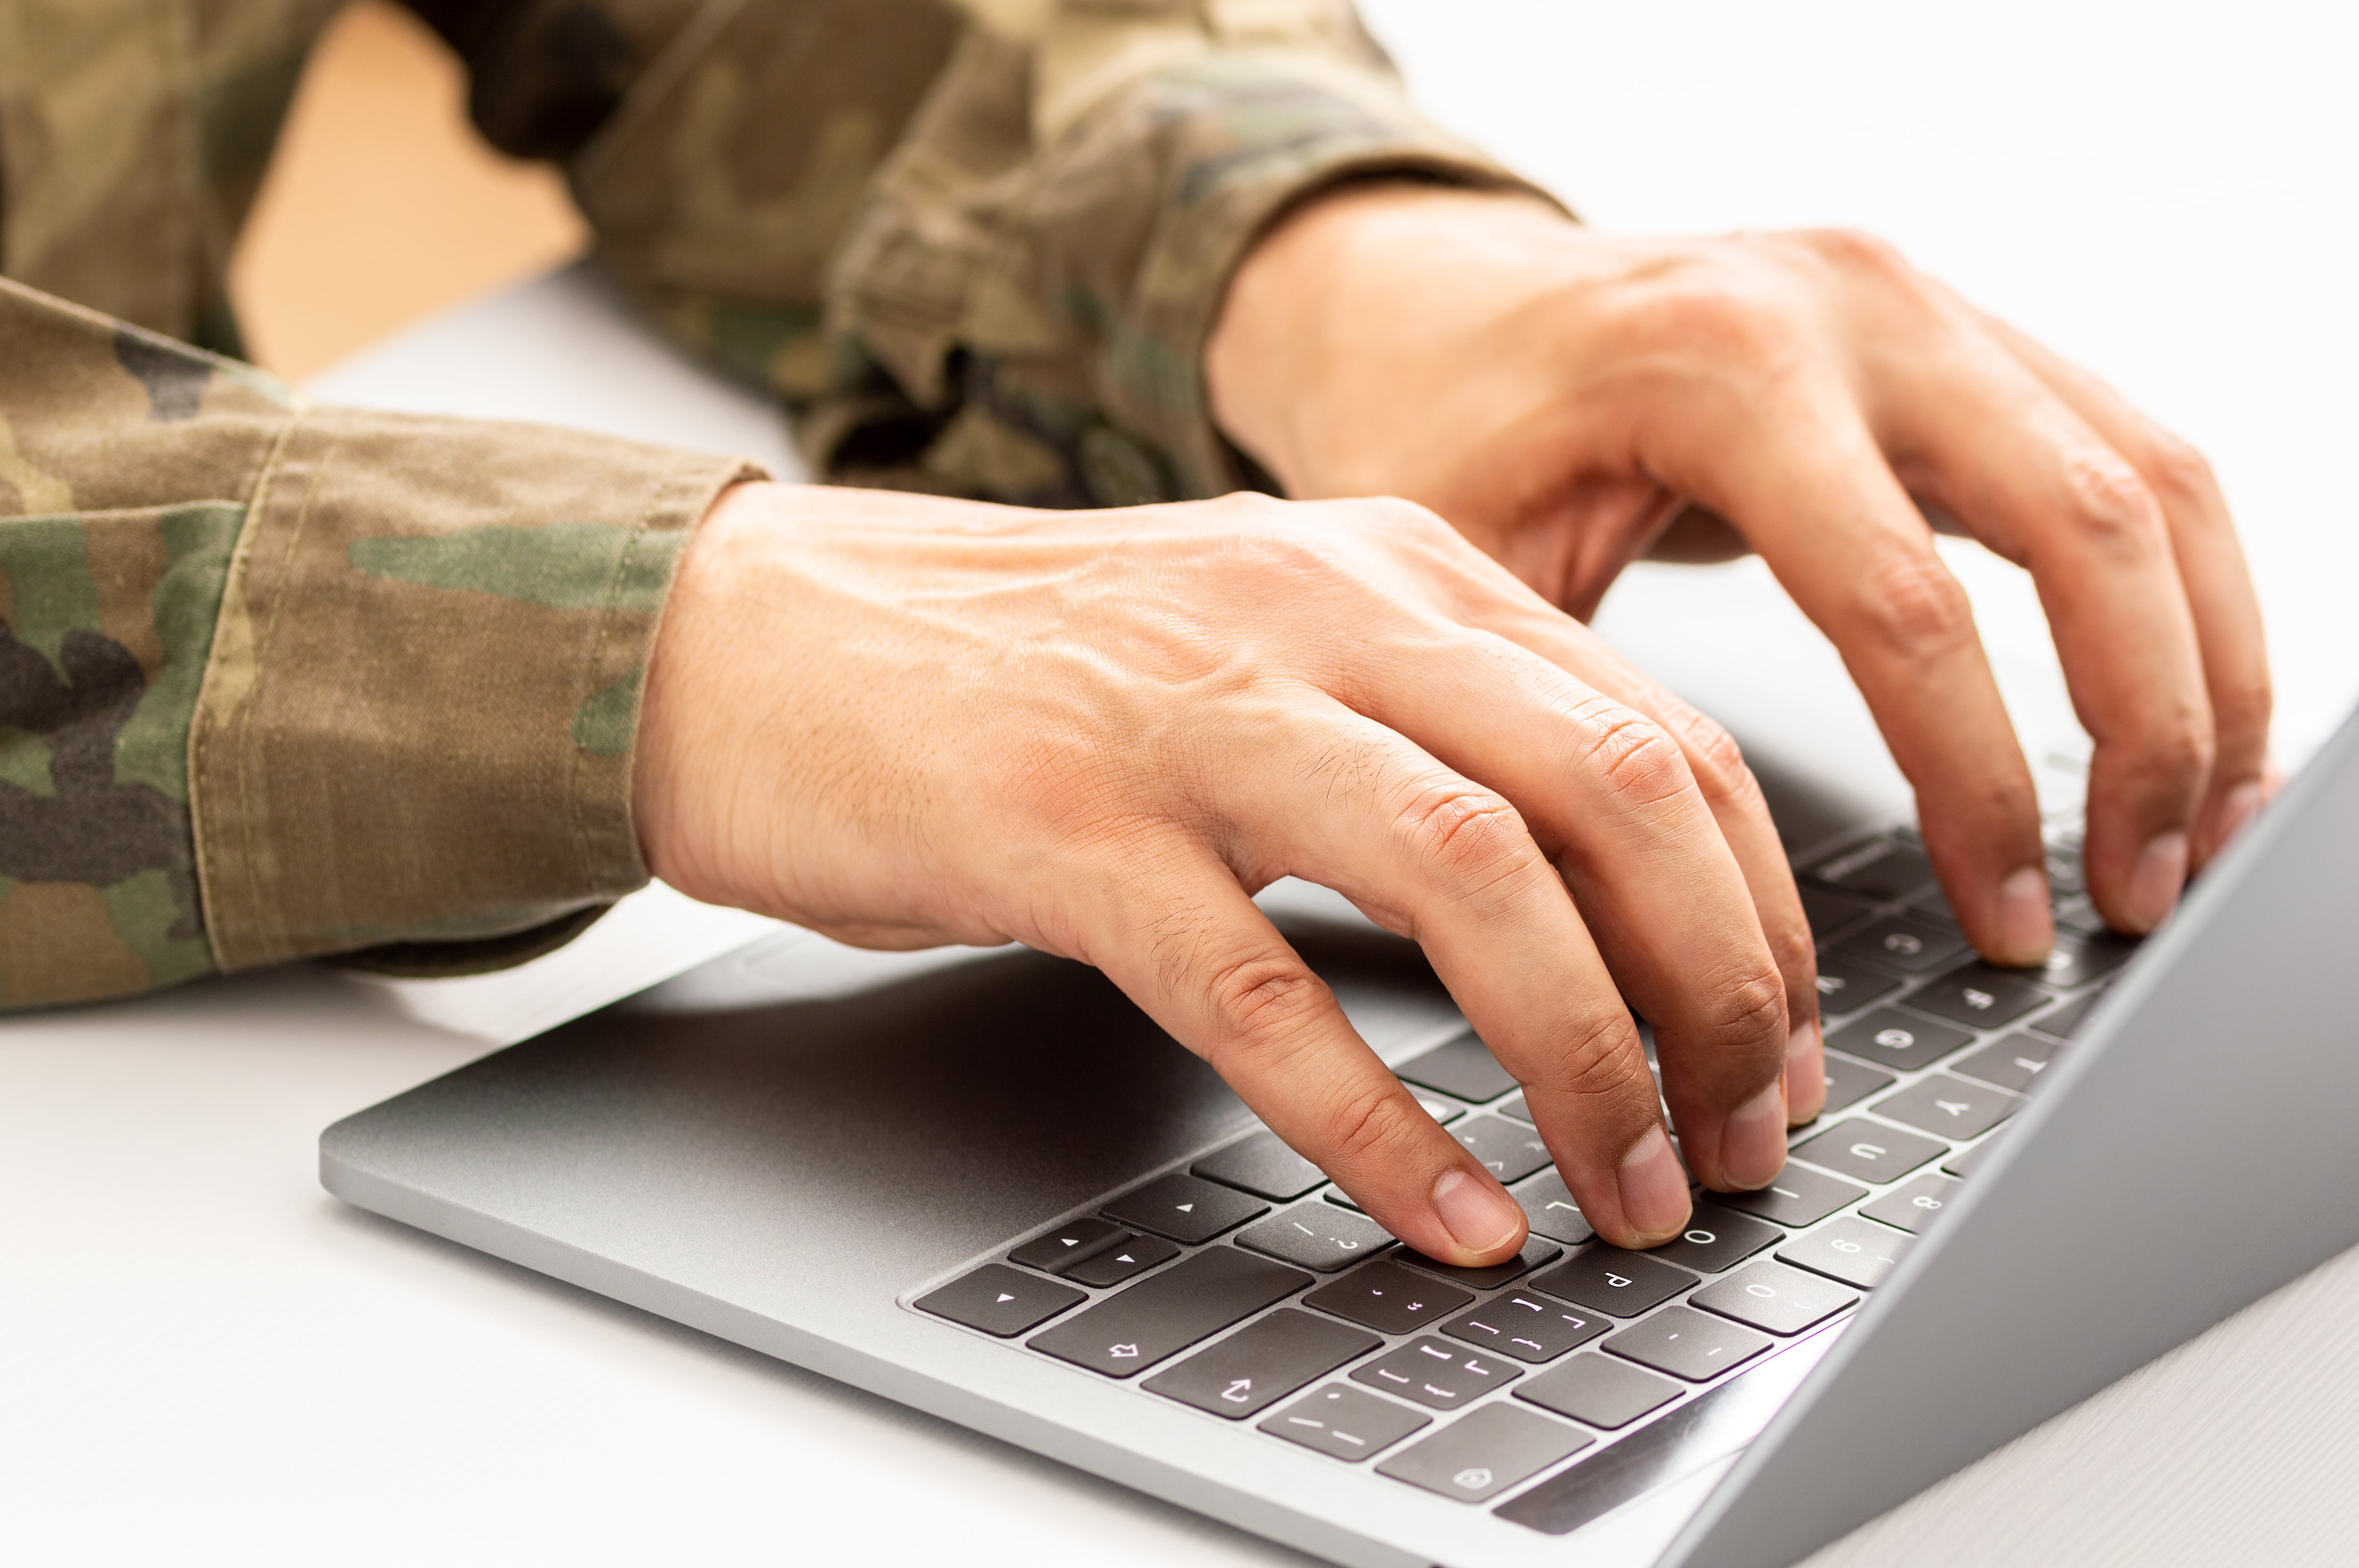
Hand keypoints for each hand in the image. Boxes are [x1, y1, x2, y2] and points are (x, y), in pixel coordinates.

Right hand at [635, 481, 1826, 1263]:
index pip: (1656, 734)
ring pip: (1474, 881)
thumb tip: (1598, 897)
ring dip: (1587, 1060)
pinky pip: (1264, 993)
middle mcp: (1313, 613)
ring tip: (1631, 1193)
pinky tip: (1450, 1214)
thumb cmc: (1017, 661)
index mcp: (1387, 565)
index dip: (1760, 912)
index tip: (1785, 1045)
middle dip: (1718, 993)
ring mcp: (1188, 715)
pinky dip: (1378, 1124)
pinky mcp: (1064, 826)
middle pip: (1608, 796)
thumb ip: (1422, 722)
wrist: (761, 632)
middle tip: (1744, 1140)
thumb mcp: (1261, 639)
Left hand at [1207, 186, 2273, 958]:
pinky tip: (2185, 707)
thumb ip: (1553, 707)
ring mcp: (1924, 305)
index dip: (1974, 782)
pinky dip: (2178, 593)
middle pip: (2085, 523)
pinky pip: (2127, 460)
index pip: (1901, 603)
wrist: (1448, 301)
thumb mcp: (1453, 565)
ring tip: (2197, 822)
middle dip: (2143, 728)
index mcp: (1720, 361)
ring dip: (2201, 662)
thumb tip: (1634, 922)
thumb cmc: (1437, 424)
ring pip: (2149, 482)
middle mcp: (1850, 306)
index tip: (2005, 916)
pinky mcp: (1961, 337)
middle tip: (2138, 890)